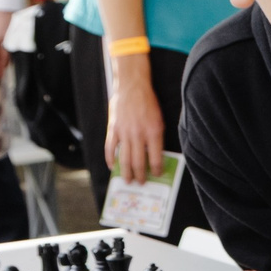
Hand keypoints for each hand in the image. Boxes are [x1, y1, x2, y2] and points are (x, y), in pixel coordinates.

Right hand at [106, 58, 164, 183]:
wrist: (132, 86)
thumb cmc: (148, 103)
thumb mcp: (159, 120)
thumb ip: (156, 138)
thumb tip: (155, 156)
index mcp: (154, 132)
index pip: (156, 158)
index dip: (157, 169)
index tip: (157, 175)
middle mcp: (139, 134)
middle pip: (139, 162)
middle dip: (141, 176)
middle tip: (141, 183)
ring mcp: (124, 132)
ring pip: (125, 159)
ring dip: (126, 172)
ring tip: (128, 181)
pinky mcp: (113, 129)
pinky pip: (110, 149)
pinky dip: (111, 160)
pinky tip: (112, 167)